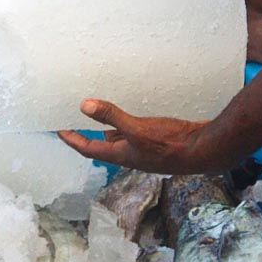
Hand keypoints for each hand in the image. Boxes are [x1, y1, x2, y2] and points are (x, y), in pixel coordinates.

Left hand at [57, 99, 207, 173]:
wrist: (203, 151)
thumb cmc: (171, 144)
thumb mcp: (138, 128)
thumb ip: (112, 117)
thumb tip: (83, 106)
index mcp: (121, 155)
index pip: (88, 149)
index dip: (71, 139)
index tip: (58, 130)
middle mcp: (130, 154)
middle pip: (102, 146)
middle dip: (86, 134)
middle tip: (73, 120)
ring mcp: (144, 149)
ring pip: (119, 138)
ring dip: (107, 128)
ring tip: (97, 112)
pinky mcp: (157, 141)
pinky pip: (135, 132)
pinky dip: (126, 123)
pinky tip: (130, 113)